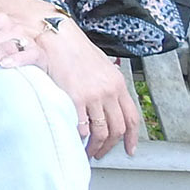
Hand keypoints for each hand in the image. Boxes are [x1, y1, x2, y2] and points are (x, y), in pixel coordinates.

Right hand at [34, 25, 144, 159]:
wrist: (57, 37)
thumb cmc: (74, 50)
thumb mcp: (101, 66)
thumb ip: (107, 86)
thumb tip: (107, 105)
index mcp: (118, 84)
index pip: (132, 117)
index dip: (132, 137)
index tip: (129, 149)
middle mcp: (109, 91)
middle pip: (117, 129)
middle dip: (110, 146)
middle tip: (101, 153)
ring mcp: (93, 96)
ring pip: (101, 132)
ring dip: (95, 147)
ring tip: (87, 152)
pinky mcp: (75, 98)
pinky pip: (82, 127)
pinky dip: (80, 139)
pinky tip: (74, 140)